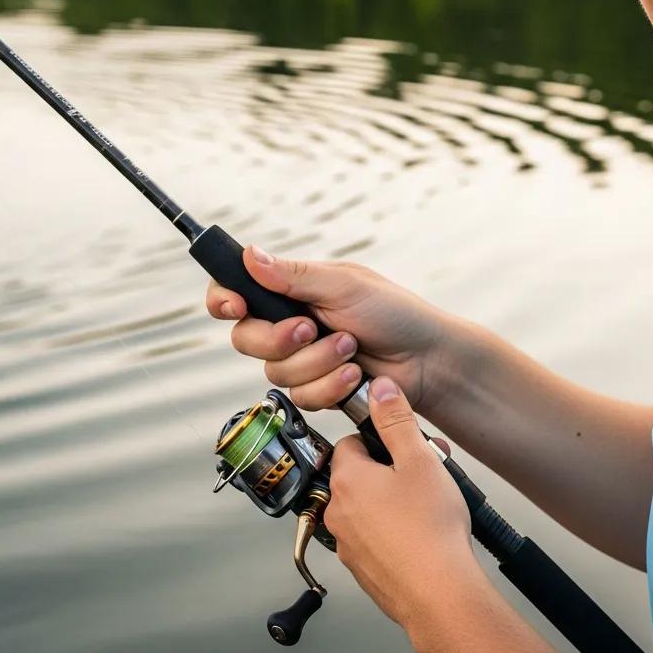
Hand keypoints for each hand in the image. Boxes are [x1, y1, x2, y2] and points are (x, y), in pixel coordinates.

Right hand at [205, 245, 469, 414]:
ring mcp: (301, 359)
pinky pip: (300, 397)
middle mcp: (289, 324)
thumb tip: (249, 255)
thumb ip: (293, 275)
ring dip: (316, 361)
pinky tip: (355, 375)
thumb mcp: (343, 285)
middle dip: (278, 339)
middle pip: (246, 339)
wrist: (428, 360)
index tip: (235, 307)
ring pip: (275, 372)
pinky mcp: (316, 389)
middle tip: (310, 328)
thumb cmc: (393, 312)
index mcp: (290, 290)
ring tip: (352, 347)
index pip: (236, 290)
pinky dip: (329, 386)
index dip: (224, 300)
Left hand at [324, 377, 473, 629]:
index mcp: (346, 480)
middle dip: (391, 472)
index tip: (403, 449)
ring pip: (368, 508)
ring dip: (393, 502)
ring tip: (428, 507)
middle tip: (424, 477)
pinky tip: (421, 536)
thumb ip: (396, 419)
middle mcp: (337, 512)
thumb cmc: (431, 532)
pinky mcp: (363, 570)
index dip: (381, 442)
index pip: (351, 443)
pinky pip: (375, 539)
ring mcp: (348, 545)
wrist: (441, 597)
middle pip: (360, 475)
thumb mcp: (419, 459)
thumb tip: (380, 388)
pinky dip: (394, 534)